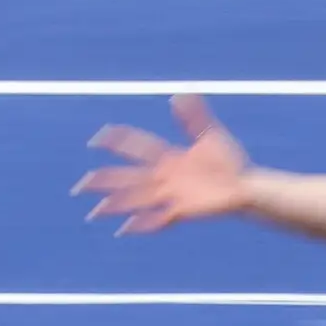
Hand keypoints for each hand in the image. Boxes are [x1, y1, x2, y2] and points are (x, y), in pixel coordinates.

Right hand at [73, 95, 251, 234]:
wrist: (246, 186)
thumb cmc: (230, 163)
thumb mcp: (210, 134)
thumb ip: (194, 116)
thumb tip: (179, 94)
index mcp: (168, 158)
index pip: (136, 147)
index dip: (117, 141)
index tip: (97, 139)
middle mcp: (164, 178)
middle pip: (127, 178)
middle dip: (103, 181)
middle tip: (78, 186)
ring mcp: (172, 195)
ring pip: (136, 199)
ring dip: (115, 205)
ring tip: (94, 212)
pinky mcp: (182, 210)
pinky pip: (158, 218)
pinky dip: (142, 223)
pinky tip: (125, 230)